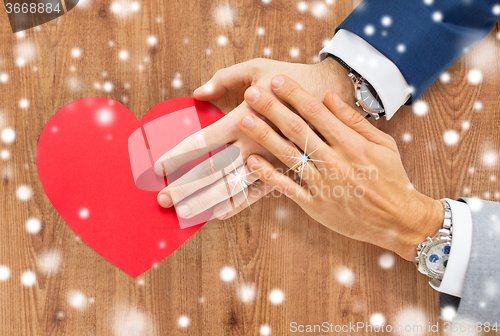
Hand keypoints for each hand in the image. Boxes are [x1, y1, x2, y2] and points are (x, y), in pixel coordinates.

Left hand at [155, 57, 354, 220]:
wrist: (334, 95)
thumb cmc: (294, 78)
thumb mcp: (258, 67)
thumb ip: (224, 79)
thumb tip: (196, 93)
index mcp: (244, 118)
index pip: (201, 142)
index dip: (177, 155)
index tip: (157, 167)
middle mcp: (254, 144)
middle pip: (212, 172)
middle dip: (184, 187)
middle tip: (161, 200)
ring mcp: (269, 162)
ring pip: (232, 189)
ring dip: (205, 203)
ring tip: (183, 214)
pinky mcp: (284, 171)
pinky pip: (257, 194)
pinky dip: (237, 205)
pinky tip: (218, 215)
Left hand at [237, 74, 443, 260]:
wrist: (398, 219)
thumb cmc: (391, 178)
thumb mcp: (382, 144)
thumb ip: (354, 121)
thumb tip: (329, 96)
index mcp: (351, 143)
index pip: (317, 113)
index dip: (295, 94)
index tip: (277, 80)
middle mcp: (334, 161)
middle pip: (297, 130)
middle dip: (272, 109)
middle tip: (252, 92)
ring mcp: (323, 184)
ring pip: (288, 156)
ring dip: (264, 136)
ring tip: (245, 120)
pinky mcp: (315, 205)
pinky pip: (288, 188)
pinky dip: (268, 176)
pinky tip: (251, 162)